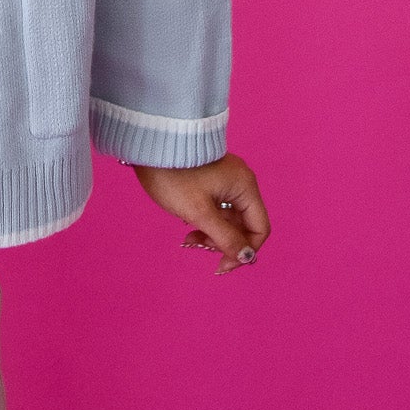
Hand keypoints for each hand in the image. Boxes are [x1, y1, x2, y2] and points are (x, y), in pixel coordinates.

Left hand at [133, 152, 269, 274]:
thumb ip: (226, 238)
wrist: (150, 144)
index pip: (259, 228)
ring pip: (228, 218)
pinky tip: (189, 228)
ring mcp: (225, 179)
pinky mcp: (211, 179)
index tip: (221, 265)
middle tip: (198, 246)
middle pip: (243, 224)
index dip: (244, 251)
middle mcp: (240, 182)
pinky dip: (206, 221)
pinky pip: (217, 208)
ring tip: (188, 240)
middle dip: (224, 242)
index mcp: (244, 186)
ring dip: (212, 234)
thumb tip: (247, 257)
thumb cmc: (174, 176)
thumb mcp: (200, 212)